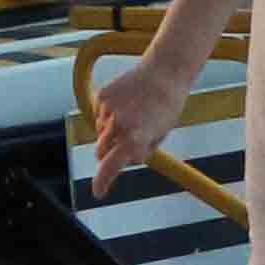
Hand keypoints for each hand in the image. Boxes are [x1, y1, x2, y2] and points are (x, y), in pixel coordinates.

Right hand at [89, 45, 194, 196]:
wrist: (164, 73)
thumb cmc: (166, 106)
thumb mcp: (158, 135)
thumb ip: (139, 151)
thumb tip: (123, 158)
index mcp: (135, 139)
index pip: (111, 167)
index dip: (103, 182)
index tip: (98, 192)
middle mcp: (118, 126)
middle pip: (101, 152)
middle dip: (109, 153)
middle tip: (125, 143)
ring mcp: (108, 110)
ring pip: (100, 132)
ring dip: (111, 131)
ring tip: (133, 114)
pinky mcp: (102, 96)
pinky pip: (99, 114)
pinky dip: (108, 114)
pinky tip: (126, 103)